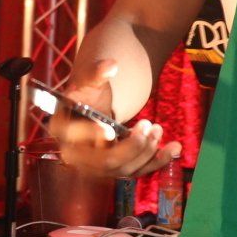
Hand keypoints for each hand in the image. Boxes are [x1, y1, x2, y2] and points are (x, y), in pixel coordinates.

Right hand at [50, 60, 180, 179]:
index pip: (72, 136)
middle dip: (131, 147)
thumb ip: (97, 72)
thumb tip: (110, 65)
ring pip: (124, 169)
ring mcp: (97, 165)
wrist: (96, 106)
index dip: (90, 135)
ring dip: (146, 151)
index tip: (109, 129)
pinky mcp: (116, 168)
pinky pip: (137, 171)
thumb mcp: (90, 79)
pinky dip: (158, 161)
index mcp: (62, 128)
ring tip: (158, 129)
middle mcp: (77, 153)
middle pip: (104, 162)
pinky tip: (174, 148)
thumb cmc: (89, 92)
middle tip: (147, 124)